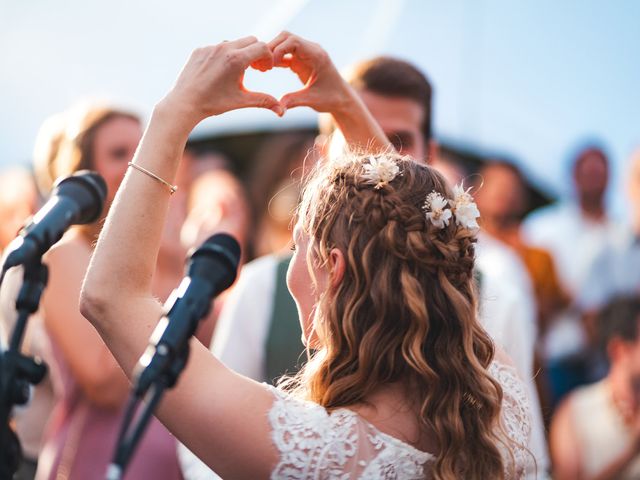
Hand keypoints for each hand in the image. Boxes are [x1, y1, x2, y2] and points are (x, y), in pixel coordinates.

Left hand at [163, 36, 282, 126]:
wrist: (185, 103)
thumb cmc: (214, 104)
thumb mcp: (241, 101)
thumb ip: (263, 101)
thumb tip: (281, 110)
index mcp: (237, 60)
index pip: (262, 47)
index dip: (268, 58)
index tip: (265, 70)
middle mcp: (224, 48)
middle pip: (251, 40)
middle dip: (256, 53)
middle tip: (256, 69)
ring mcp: (210, 47)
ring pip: (234, 43)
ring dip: (241, 53)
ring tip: (238, 71)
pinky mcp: (200, 49)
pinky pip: (218, 47)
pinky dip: (225, 55)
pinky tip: (221, 72)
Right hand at [266, 31, 351, 113]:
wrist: (341, 99)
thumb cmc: (331, 98)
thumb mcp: (313, 100)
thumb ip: (295, 101)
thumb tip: (278, 107)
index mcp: (317, 55)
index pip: (294, 41)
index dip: (279, 49)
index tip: (271, 64)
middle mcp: (311, 50)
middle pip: (286, 37)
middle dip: (271, 48)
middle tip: (260, 64)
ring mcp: (305, 55)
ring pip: (283, 43)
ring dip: (271, 52)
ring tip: (260, 67)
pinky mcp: (300, 61)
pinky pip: (283, 54)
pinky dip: (274, 60)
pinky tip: (264, 69)